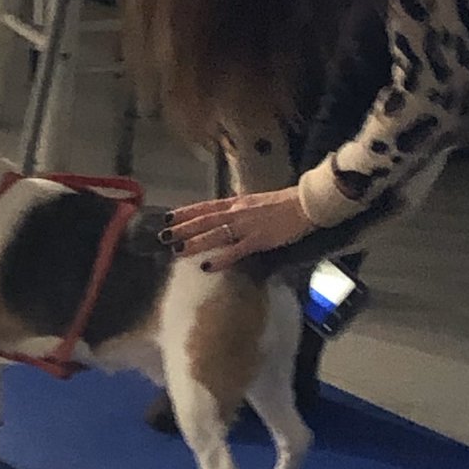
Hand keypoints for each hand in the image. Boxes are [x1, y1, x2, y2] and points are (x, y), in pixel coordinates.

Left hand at [160, 187, 314, 272]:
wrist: (305, 204)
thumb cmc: (283, 204)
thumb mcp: (255, 202)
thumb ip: (238, 209)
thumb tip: (223, 215)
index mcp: (236, 202)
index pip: (205, 206)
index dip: (186, 212)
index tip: (168, 216)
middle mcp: (237, 212)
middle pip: (204, 220)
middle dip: (183, 228)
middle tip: (163, 235)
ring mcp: (246, 226)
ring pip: (214, 234)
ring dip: (194, 242)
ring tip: (176, 250)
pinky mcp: (258, 240)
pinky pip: (235, 251)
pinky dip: (220, 258)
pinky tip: (206, 266)